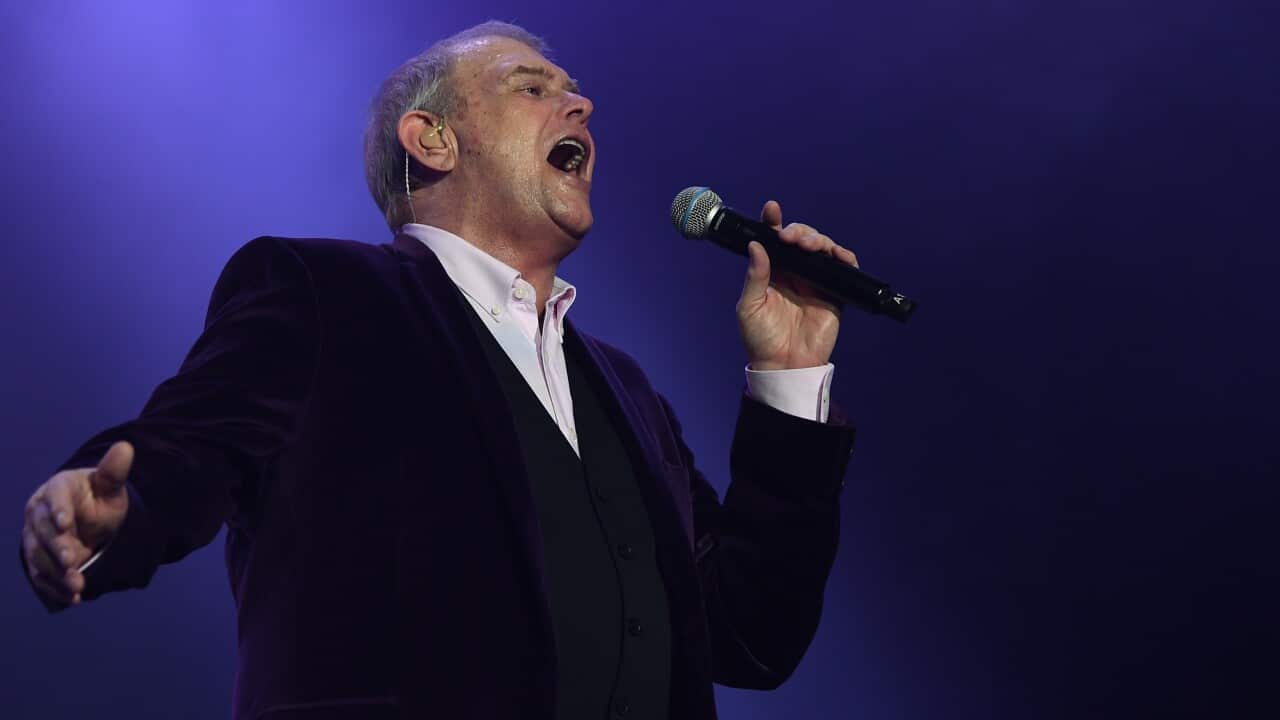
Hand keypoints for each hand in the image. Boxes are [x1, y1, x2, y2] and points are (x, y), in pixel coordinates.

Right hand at [21, 441, 132, 606]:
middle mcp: (39, 512)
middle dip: (57, 548)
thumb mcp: (110, 487)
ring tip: (77, 587)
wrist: (89, 519)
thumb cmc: (99, 498)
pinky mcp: (37, 558)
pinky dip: (53, 587)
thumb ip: (114, 472)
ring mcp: (35, 537)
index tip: (66, 525)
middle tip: (71, 562)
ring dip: (55, 572)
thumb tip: (126, 447)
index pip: (55, 498)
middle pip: (43, 531)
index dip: (59, 511)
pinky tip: (70, 599)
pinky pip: (40, 574)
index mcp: (56, 489)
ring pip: (39, 556)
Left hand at [737, 200, 859, 370]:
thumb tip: (756, 245)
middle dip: (799, 231)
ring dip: (818, 239)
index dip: (774, 223)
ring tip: (809, 245)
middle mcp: (794, 272)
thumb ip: (756, 276)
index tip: (771, 210)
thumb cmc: (761, 338)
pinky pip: (844, 269)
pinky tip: (837, 254)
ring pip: (822, 248)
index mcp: (772, 272)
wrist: (784, 365)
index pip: (774, 241)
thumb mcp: (749, 306)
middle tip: (792, 238)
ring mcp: (815, 281)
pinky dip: (844, 256)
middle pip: (801, 239)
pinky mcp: (835, 293)